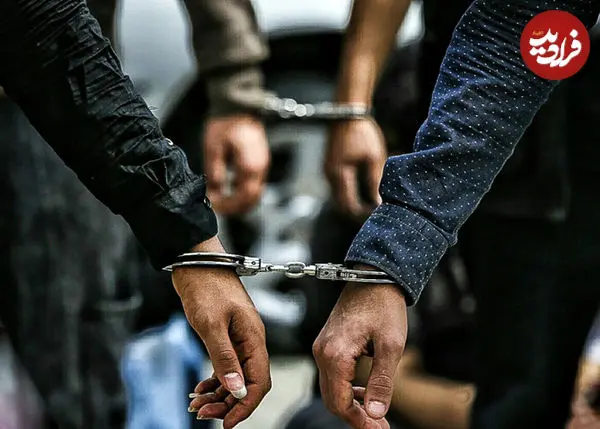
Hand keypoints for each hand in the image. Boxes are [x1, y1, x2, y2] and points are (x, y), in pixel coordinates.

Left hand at [172, 236, 270, 428]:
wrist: (196, 263)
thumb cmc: (205, 287)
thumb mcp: (211, 324)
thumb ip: (224, 358)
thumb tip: (237, 389)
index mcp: (254, 337)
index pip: (259, 381)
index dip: (245, 405)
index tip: (227, 422)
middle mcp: (250, 340)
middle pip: (247, 382)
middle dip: (228, 403)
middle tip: (204, 415)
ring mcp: (239, 338)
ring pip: (235, 377)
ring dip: (219, 394)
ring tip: (197, 405)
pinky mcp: (227, 336)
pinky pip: (226, 366)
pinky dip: (214, 380)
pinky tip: (199, 388)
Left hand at [204, 114, 269, 215]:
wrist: (238, 106)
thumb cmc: (224, 124)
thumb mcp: (213, 149)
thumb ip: (215, 173)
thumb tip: (214, 192)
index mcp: (250, 166)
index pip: (243, 196)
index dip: (229, 206)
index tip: (214, 206)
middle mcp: (260, 168)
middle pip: (253, 199)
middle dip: (235, 208)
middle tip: (218, 208)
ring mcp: (263, 165)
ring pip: (256, 194)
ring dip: (240, 202)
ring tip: (222, 201)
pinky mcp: (260, 162)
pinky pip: (255, 185)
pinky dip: (244, 193)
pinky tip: (230, 191)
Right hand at [313, 278, 406, 428]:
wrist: (374, 276)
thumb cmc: (383, 305)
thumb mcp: (391, 345)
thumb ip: (382, 381)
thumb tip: (377, 413)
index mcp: (335, 354)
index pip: (339, 402)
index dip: (359, 422)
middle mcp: (322, 352)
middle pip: (332, 399)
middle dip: (355, 417)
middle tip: (380, 427)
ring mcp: (322, 346)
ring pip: (331, 388)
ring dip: (351, 403)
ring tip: (375, 413)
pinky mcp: (327, 342)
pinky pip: (332, 374)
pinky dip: (346, 388)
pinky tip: (365, 391)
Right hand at [325, 118, 386, 220]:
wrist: (348, 112)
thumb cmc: (362, 133)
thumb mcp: (373, 158)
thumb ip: (374, 182)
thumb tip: (378, 203)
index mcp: (339, 175)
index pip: (348, 206)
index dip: (361, 215)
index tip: (376, 216)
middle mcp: (329, 176)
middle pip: (341, 205)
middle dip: (356, 212)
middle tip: (374, 214)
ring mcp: (328, 171)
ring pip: (339, 196)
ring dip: (353, 202)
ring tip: (371, 204)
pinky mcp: (331, 166)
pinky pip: (338, 187)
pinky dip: (349, 193)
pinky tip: (363, 191)